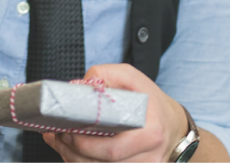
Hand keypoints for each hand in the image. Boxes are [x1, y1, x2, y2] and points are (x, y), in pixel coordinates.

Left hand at [43, 64, 188, 162]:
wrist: (172, 126)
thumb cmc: (151, 103)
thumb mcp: (133, 78)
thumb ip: (106, 75)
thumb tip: (79, 86)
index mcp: (151, 132)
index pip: (112, 149)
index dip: (85, 144)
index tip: (67, 131)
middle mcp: (149, 156)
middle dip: (73, 151)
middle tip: (57, 136)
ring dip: (73, 158)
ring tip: (58, 142)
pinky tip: (71, 152)